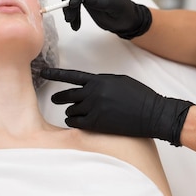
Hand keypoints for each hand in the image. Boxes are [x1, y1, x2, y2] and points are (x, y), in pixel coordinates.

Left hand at [41, 68, 194, 145]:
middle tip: (54, 99)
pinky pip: (76, 123)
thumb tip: (89, 86)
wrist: (152, 113)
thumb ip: (102, 82)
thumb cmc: (139, 96)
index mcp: (99, 80)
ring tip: (75, 113)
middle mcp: (93, 93)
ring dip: (71, 112)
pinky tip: (76, 122)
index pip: (71, 76)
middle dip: (59, 98)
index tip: (43, 72)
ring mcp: (94, 108)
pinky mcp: (96, 123)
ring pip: (71, 111)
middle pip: (68, 95)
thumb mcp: (120, 81)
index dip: (55, 74)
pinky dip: (73, 122)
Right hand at [62, 0, 151, 38]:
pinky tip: (74, 21)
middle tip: (70, 18)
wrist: (123, 18)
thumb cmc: (123, 12)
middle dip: (71, 2)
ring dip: (68, 8)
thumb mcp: (117, 8)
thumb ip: (103, 2)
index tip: (73, 4)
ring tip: (72, 22)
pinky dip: (69, 10)